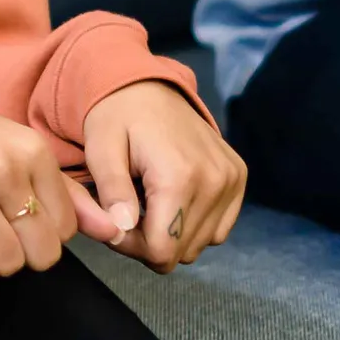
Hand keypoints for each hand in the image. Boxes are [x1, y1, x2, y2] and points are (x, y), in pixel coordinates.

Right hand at [0, 91, 119, 288]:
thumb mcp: (15, 151)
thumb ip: (66, 193)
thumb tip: (113, 230)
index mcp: (31, 150)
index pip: (66, 226)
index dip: (46, 236)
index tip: (21, 224)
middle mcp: (5, 167)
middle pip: (42, 251)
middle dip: (25, 257)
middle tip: (1, 239)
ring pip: (9, 261)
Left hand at [83, 80, 243, 274]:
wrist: (147, 86)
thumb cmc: (116, 117)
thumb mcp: (100, 149)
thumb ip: (112, 192)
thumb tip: (121, 231)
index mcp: (180, 176)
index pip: (161, 251)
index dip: (132, 247)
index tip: (115, 225)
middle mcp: (215, 181)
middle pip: (181, 252)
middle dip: (149, 242)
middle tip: (128, 213)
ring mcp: (232, 180)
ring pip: (199, 245)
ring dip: (171, 235)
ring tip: (149, 202)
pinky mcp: (239, 178)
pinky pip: (218, 230)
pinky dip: (193, 224)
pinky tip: (172, 199)